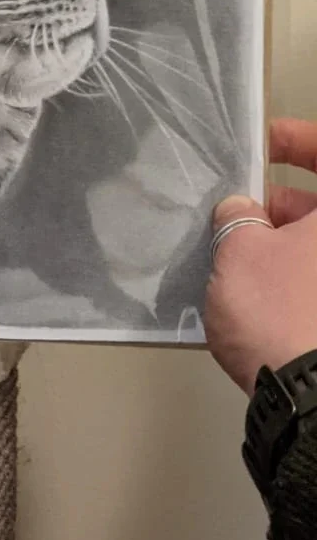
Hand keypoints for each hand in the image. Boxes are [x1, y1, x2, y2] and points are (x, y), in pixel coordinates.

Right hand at [204, 119, 316, 392]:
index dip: (297, 139)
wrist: (308, 400)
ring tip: (230, 263)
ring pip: (313, 252)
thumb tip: (241, 211)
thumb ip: (238, 217)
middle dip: (277, 208)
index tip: (262, 141)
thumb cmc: (280, 310)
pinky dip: (290, 283)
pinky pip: (312, 287)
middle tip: (233, 217)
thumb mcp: (241, 250)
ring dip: (279, 249)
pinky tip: (249, 297)